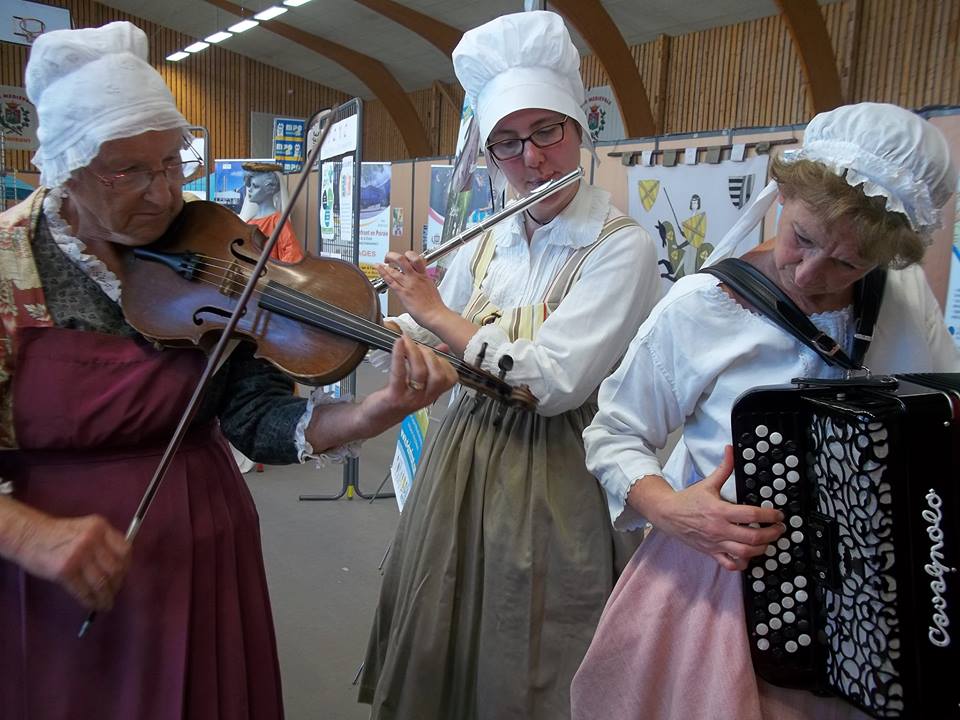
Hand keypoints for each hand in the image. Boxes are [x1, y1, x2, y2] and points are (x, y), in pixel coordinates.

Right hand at [16, 513, 130, 610]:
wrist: (28, 536)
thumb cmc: (57, 535)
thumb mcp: (85, 530)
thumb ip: (103, 543)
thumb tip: (119, 569)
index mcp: (100, 526)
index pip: (125, 550)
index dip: (126, 566)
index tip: (123, 575)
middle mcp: (93, 539)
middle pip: (115, 568)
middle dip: (117, 584)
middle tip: (113, 592)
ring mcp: (79, 555)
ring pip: (101, 582)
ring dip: (105, 597)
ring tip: (105, 604)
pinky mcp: (65, 570)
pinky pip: (84, 591)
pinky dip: (90, 601)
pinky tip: (93, 605)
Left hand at [360, 335, 456, 428]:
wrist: (376, 418)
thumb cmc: (396, 398)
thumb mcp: (417, 382)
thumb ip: (430, 364)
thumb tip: (444, 346)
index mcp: (432, 394)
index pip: (450, 379)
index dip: (445, 362)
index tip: (434, 352)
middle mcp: (424, 398)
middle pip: (438, 376)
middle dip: (431, 355)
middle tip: (419, 345)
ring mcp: (409, 398)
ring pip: (420, 373)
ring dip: (415, 352)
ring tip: (407, 341)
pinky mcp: (394, 396)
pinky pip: (399, 373)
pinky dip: (399, 355)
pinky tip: (398, 343)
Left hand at [376, 251, 446, 327]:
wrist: (435, 314)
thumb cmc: (434, 305)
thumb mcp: (431, 287)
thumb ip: (424, 281)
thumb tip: (420, 280)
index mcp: (424, 275)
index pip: (416, 259)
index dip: (409, 255)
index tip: (404, 256)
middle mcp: (416, 278)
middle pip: (403, 259)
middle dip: (393, 255)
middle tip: (390, 257)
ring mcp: (408, 285)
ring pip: (394, 269)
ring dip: (386, 264)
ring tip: (381, 263)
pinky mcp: (403, 293)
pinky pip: (390, 280)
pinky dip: (383, 273)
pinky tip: (379, 268)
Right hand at [650, 446, 785, 570]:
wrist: (667, 514)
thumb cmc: (688, 500)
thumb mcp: (708, 483)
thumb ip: (724, 468)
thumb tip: (731, 450)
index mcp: (720, 511)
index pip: (750, 515)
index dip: (769, 515)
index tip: (778, 514)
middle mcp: (719, 529)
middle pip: (752, 537)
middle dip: (771, 534)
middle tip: (779, 529)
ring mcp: (715, 543)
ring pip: (744, 553)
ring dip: (761, 549)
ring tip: (768, 542)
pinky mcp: (711, 552)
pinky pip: (730, 564)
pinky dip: (742, 563)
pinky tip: (748, 556)